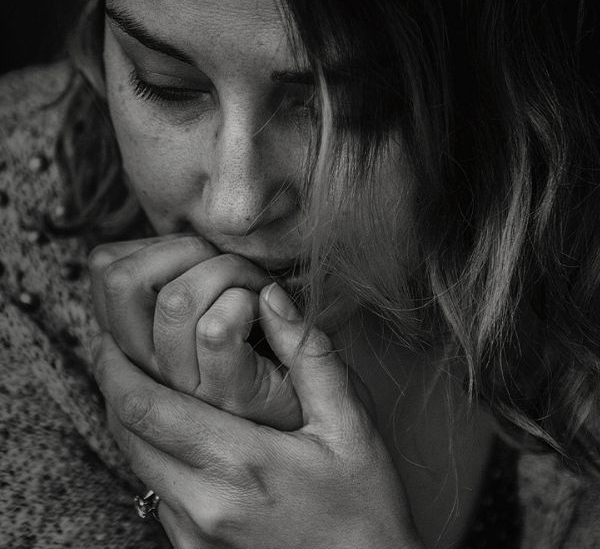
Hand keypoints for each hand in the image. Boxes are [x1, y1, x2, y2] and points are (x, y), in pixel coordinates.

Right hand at [89, 235, 301, 428]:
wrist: (314, 412)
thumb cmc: (265, 347)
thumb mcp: (204, 312)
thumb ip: (177, 281)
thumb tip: (156, 241)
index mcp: (138, 342)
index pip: (106, 269)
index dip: (155, 243)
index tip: (201, 255)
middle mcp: (149, 368)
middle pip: (122, 278)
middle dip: (186, 247)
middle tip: (229, 262)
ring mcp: (185, 387)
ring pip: (176, 299)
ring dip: (227, 271)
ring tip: (255, 285)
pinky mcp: (229, 396)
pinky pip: (217, 328)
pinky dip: (249, 300)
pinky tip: (267, 308)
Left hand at [92, 283, 423, 548]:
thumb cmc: (364, 503)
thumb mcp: (350, 423)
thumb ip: (310, 357)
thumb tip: (271, 299)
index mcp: (239, 464)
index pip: (148, 409)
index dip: (117, 368)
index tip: (110, 337)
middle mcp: (202, 504)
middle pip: (127, 435)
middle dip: (113, 387)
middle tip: (114, 350)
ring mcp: (193, 534)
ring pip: (135, 464)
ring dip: (129, 419)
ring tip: (139, 381)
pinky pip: (155, 491)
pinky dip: (150, 452)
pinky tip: (173, 431)